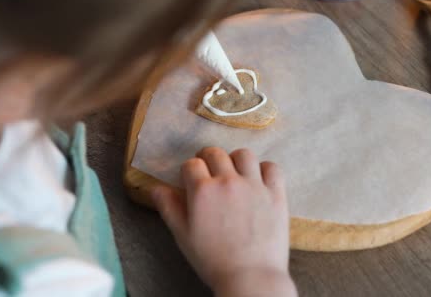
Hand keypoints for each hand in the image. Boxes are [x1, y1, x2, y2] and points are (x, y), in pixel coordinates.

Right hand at [152, 147, 296, 296]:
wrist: (250, 276)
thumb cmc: (213, 260)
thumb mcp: (183, 236)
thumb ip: (169, 208)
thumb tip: (155, 188)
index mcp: (202, 191)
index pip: (191, 164)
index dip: (188, 170)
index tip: (191, 179)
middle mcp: (228, 181)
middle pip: (216, 153)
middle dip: (208, 158)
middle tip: (209, 171)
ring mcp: (255, 185)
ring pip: (244, 155)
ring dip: (235, 159)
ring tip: (234, 171)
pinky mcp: (276, 194)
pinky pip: (272, 168)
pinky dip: (264, 169)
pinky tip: (259, 179)